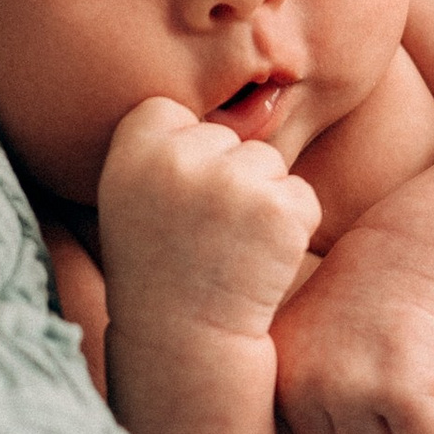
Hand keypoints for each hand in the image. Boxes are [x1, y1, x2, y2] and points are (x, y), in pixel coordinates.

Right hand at [97, 97, 318, 348]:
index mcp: (133, 149)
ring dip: (261, 203)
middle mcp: (179, 158)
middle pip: (227, 138)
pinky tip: (257, 260)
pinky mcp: (279, 209)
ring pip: (268, 164)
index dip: (179, 158)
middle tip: (202, 235)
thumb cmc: (159, 265)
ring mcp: (232, 181)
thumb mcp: (134, 194)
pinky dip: (290, 227)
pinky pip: (300, 196)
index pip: (170, 113)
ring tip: (229, 248)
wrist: (184, 341)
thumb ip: (168, 144)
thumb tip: (259, 92)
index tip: (170, 205)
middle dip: (225, 180)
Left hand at [272, 235, 433, 433]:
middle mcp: (302, 387)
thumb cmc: (354, 314)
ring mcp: (350, 388)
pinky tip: (423, 367)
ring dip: (401, 422)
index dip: (332, 426)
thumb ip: (279, 408)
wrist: (408, 255)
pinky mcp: (402, 390)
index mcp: (270, 382)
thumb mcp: (294, 354)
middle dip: (371, 424)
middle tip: (375, 363)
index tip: (344, 374)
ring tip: (395, 362)